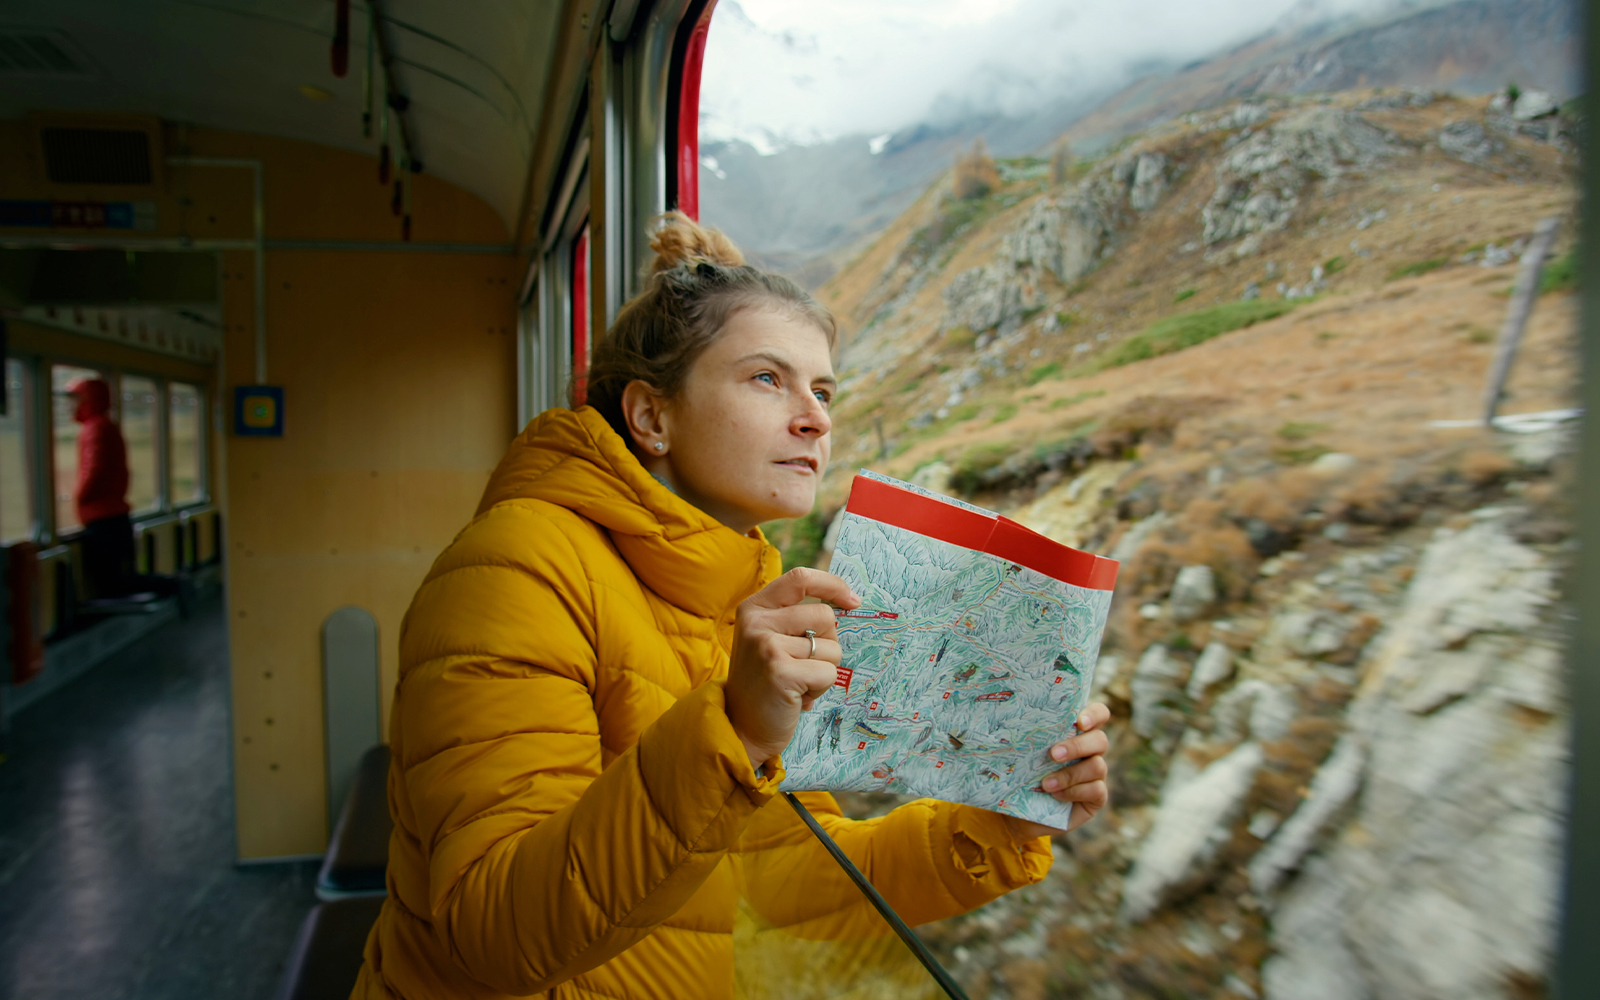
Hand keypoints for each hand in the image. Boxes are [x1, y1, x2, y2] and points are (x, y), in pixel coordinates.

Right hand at [726, 568, 861, 767]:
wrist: (741, 727)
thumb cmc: (766, 682)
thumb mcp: (770, 639)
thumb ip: (795, 618)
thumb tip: (848, 602)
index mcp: (755, 607)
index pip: (800, 578)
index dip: (832, 586)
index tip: (853, 601)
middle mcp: (757, 622)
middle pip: (825, 616)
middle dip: (828, 644)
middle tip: (805, 666)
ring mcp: (766, 646)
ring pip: (831, 647)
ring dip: (823, 670)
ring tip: (797, 683)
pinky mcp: (780, 672)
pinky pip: (828, 673)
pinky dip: (820, 688)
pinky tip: (797, 697)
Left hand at [1001, 702, 1110, 839]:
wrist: (1021, 814)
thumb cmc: (1019, 776)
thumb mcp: (1018, 755)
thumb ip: (1021, 737)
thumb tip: (999, 718)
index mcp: (1075, 733)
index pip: (1098, 715)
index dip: (1094, 715)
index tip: (1079, 722)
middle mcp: (1090, 752)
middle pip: (1100, 740)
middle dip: (1077, 746)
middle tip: (1053, 754)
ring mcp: (1096, 775)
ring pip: (1097, 766)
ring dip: (1070, 774)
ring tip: (1045, 783)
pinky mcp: (1096, 797)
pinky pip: (1096, 790)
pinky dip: (1074, 792)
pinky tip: (1055, 795)